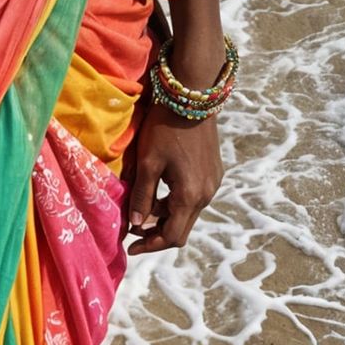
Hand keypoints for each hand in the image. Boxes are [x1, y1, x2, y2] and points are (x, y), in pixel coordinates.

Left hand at [126, 102, 222, 255]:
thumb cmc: (165, 128)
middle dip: (157, 232)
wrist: (191, 97)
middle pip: (182, 228)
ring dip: (167, 216)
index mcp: (189, 196)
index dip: (150, 245)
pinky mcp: (214, 172)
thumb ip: (142, 196)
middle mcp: (206, 195)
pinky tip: (161, 189)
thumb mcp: (148, 162)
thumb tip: (135, 225)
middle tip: (134, 229)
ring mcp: (212, 183)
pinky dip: (177, 202)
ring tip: (143, 206)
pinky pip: (195, 197)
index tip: (131, 247)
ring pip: (188, 213)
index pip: (171, 236)